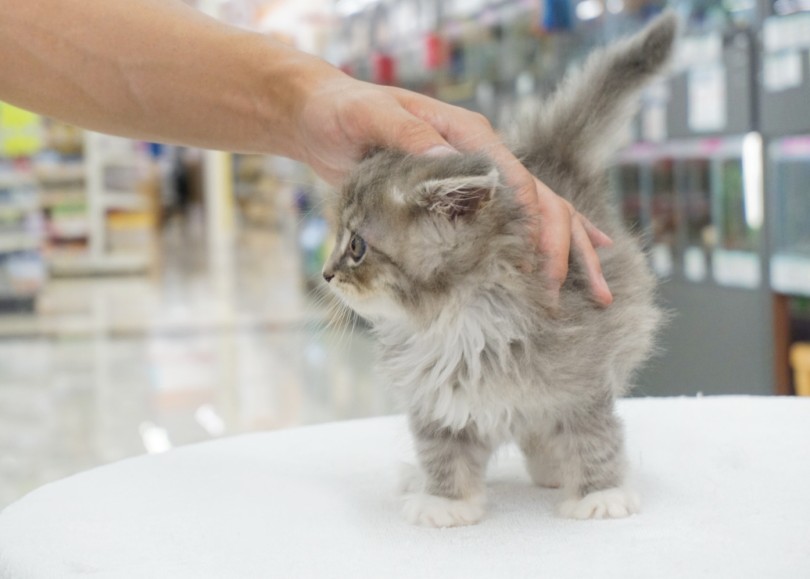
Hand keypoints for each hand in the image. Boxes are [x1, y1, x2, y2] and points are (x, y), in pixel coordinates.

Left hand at [296, 75, 612, 305]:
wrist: (327, 118)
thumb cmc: (348, 114)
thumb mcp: (374, 120)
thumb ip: (409, 137)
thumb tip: (445, 158)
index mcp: (469, 136)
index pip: (518, 182)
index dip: (533, 225)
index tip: (538, 269)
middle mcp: (484, 155)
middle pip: (542, 202)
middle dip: (561, 250)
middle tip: (564, 297)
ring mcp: (478, 178)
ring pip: (542, 213)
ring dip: (571, 252)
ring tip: (599, 293)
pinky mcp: (465, 198)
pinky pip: (516, 219)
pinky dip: (551, 238)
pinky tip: (584, 254)